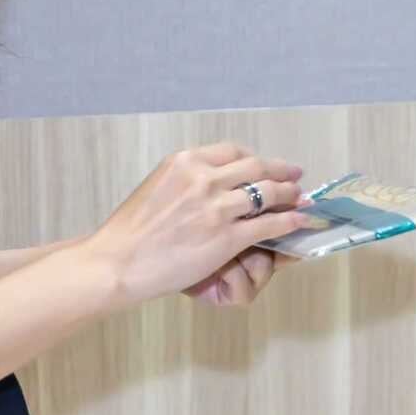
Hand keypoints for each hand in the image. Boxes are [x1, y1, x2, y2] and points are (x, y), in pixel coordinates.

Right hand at [77, 143, 312, 306]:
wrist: (115, 262)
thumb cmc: (130, 231)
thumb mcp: (158, 186)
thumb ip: (188, 179)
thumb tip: (217, 183)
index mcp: (185, 162)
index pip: (233, 152)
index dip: (256, 159)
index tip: (267, 165)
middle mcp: (204, 178)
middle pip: (257, 167)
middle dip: (281, 170)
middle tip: (296, 175)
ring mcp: (217, 207)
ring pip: (268, 193)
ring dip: (290, 194)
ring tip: (300, 197)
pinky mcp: (227, 237)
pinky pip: (269, 224)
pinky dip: (289, 220)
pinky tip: (298, 220)